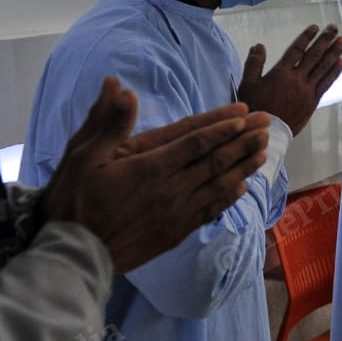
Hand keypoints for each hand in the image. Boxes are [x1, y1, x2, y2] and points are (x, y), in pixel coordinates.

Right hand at [43, 78, 270, 273]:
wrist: (73, 254)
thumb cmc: (73, 200)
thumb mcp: (82, 156)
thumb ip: (107, 122)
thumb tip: (119, 86)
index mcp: (151, 166)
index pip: (196, 140)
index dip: (222, 125)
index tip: (245, 113)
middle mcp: (171, 188)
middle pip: (215, 159)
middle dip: (243, 139)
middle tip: (268, 125)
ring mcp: (176, 212)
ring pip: (219, 184)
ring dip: (243, 166)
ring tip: (263, 151)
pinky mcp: (176, 232)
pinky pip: (210, 210)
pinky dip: (228, 197)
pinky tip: (241, 188)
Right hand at [239, 24, 341, 135]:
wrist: (268, 132)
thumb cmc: (255, 107)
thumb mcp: (248, 84)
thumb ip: (254, 63)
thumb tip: (258, 45)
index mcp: (281, 72)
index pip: (297, 50)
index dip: (306, 37)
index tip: (315, 27)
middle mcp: (297, 79)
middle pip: (314, 55)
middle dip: (324, 40)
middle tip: (334, 28)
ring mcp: (307, 90)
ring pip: (323, 68)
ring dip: (334, 53)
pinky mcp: (313, 101)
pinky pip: (326, 84)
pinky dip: (333, 72)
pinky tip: (340, 63)